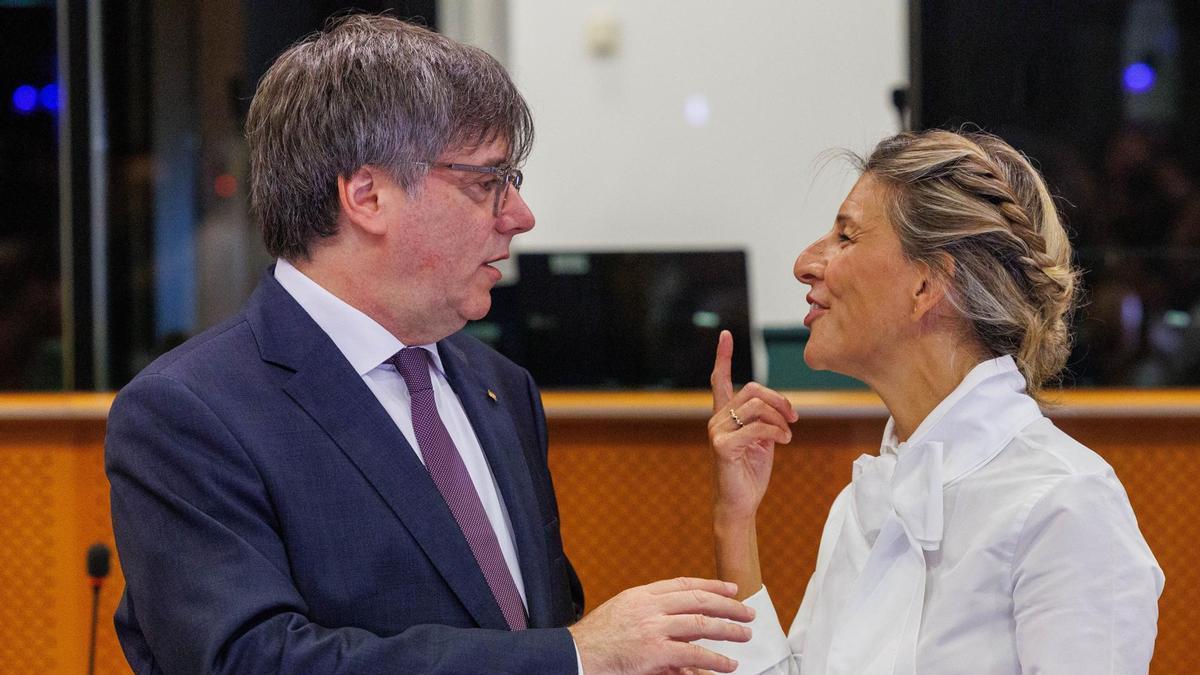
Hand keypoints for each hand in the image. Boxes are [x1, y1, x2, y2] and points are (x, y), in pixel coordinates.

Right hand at [568, 577, 754, 673]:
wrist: (574, 655)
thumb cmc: (596, 639)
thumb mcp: (623, 614)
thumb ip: (653, 614)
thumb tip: (686, 624)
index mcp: (641, 595)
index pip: (684, 584)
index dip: (711, 585)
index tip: (729, 588)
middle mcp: (650, 607)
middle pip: (698, 599)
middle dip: (728, 605)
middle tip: (746, 611)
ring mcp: (653, 628)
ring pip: (702, 623)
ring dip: (728, 629)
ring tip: (744, 634)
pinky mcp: (655, 652)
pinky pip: (693, 653)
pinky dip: (715, 659)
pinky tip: (727, 663)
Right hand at [708, 330, 797, 522]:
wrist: (739, 504)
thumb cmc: (750, 472)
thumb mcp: (762, 440)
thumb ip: (765, 420)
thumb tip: (781, 406)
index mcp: (724, 415)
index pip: (720, 379)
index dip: (723, 356)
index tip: (725, 335)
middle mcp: (717, 419)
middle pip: (752, 390)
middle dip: (778, 400)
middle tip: (793, 417)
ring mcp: (717, 432)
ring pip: (757, 407)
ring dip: (780, 418)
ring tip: (788, 434)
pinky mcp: (723, 446)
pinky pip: (758, 428)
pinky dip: (777, 432)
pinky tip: (784, 441)